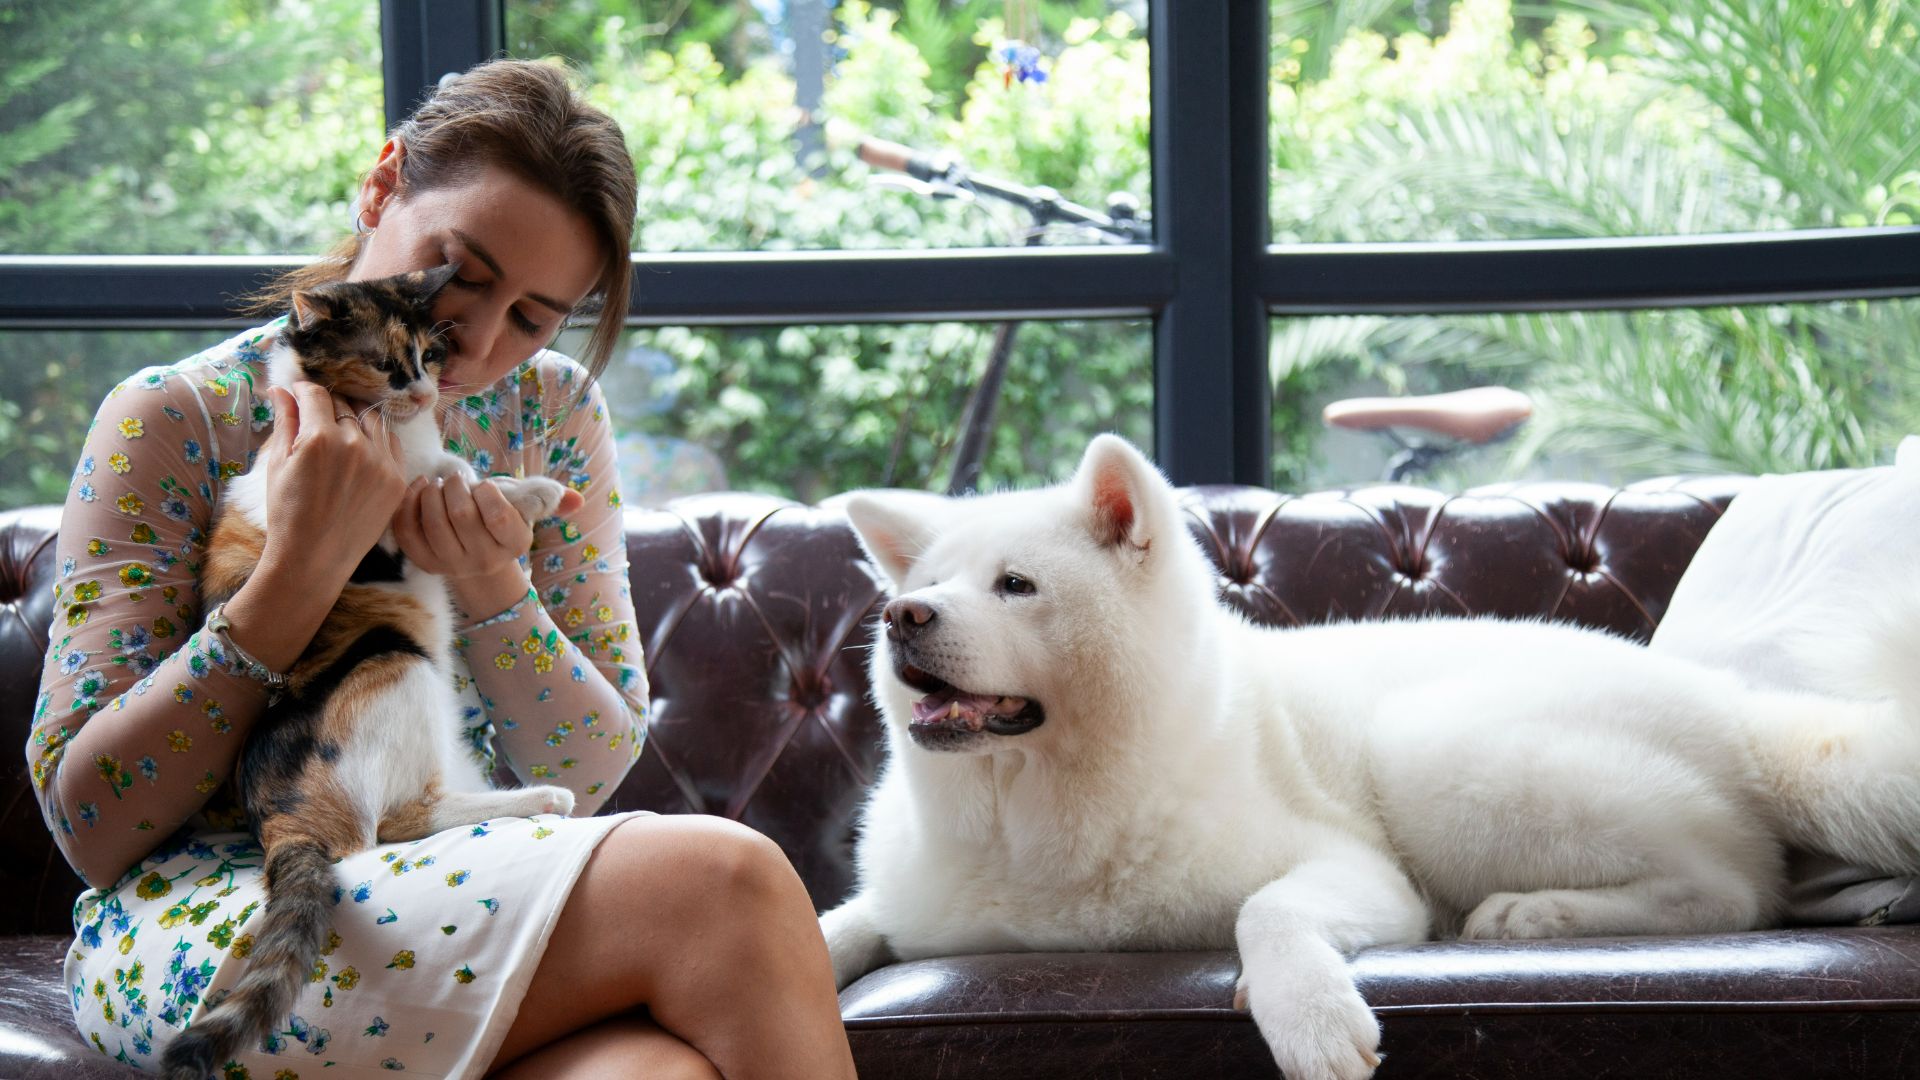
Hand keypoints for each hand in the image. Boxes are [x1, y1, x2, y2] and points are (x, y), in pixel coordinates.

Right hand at [258, 383, 409, 581]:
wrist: (314, 558)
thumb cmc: (288, 513)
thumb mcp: (278, 464)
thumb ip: (285, 422)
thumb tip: (281, 389)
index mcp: (319, 438)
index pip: (316, 395)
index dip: (304, 390)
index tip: (299, 394)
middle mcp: (354, 445)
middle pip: (344, 406)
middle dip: (327, 407)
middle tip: (316, 417)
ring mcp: (381, 462)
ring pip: (371, 420)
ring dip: (355, 418)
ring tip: (339, 431)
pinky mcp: (398, 479)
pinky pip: (391, 443)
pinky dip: (376, 439)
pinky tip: (361, 448)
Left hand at [392, 472, 551, 579]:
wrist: (479, 557)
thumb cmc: (501, 520)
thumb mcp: (526, 509)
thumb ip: (549, 498)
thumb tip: (576, 500)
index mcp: (514, 544)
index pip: (498, 516)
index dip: (486, 492)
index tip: (483, 484)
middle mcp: (485, 560)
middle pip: (461, 516)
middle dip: (455, 486)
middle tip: (455, 478)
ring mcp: (453, 565)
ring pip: (434, 524)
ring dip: (431, 493)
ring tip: (437, 484)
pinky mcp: (425, 563)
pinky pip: (409, 533)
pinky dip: (409, 505)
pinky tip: (418, 489)